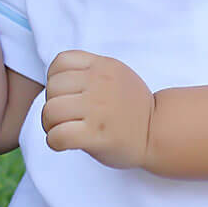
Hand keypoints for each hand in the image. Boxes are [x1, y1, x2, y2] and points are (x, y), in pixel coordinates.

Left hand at [42, 50, 154, 168]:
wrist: (158, 131)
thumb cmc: (132, 107)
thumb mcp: (116, 74)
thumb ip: (90, 71)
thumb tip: (54, 81)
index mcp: (102, 66)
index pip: (60, 62)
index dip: (54, 80)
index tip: (65, 95)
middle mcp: (99, 83)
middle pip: (52, 88)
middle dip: (51, 104)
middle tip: (62, 118)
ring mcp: (98, 109)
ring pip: (51, 111)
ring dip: (49, 125)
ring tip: (61, 131)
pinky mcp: (96, 134)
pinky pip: (58, 136)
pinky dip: (54, 142)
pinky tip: (63, 144)